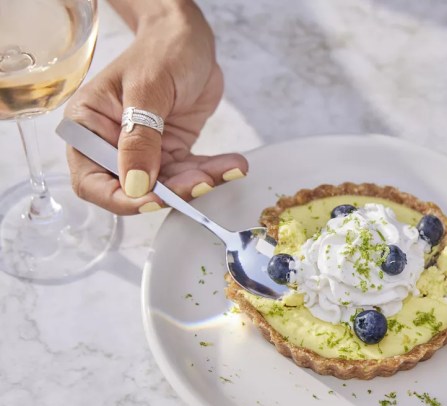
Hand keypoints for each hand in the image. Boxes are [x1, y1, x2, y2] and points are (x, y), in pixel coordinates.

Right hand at [64, 2, 247, 214]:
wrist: (189, 39)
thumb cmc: (160, 52)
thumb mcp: (147, 90)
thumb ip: (140, 139)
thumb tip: (135, 185)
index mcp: (88, 128)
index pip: (92, 181)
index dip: (121, 198)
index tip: (153, 199)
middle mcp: (111, 145)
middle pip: (134, 190)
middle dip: (170, 191)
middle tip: (201, 181)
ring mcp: (144, 151)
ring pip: (168, 186)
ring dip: (198, 182)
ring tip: (226, 168)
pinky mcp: (171, 151)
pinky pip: (191, 172)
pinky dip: (212, 172)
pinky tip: (233, 165)